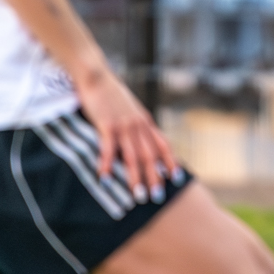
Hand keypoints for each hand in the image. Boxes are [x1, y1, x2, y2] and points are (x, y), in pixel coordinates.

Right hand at [74, 65, 180, 199]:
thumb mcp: (130, 109)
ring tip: (137, 195)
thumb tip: (141, 139)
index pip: (163, 144)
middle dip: (155, 177)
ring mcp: (124, 125)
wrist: (96, 75)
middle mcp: (138, 125)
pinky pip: (108, 148)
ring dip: (136, 177)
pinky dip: (107, 164)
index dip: (171, 162)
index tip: (177, 179)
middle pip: (150, 155)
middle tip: (157, 198)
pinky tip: (104, 178)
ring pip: (133, 156)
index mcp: (145, 121)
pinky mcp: (107, 124)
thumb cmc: (111, 93)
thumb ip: (137, 124)